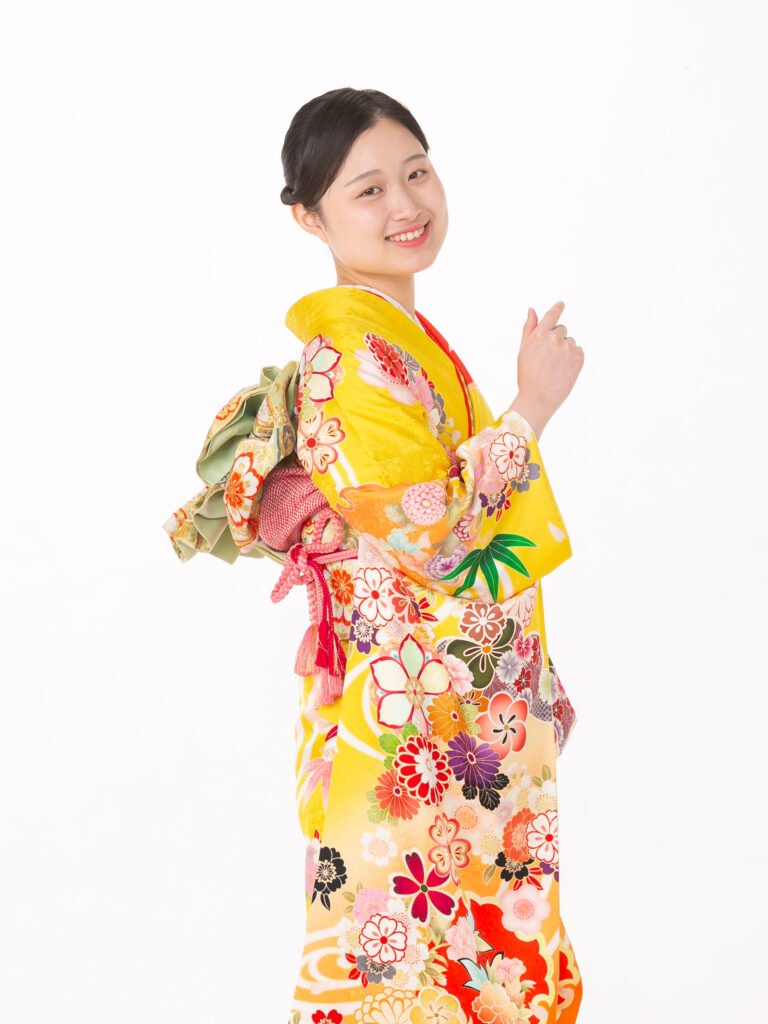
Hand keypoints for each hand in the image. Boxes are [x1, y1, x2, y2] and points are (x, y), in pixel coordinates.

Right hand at [509, 300, 583, 437]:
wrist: (538, 398)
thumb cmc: (527, 375)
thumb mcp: (523, 350)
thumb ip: (529, 328)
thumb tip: (532, 310)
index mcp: (539, 334)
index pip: (552, 316)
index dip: (557, 309)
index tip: (561, 304)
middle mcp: (555, 338)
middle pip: (561, 329)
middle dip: (556, 339)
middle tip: (547, 357)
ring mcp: (568, 348)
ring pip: (570, 341)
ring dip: (565, 349)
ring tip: (555, 366)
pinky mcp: (579, 358)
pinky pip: (578, 351)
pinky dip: (573, 358)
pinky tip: (563, 369)